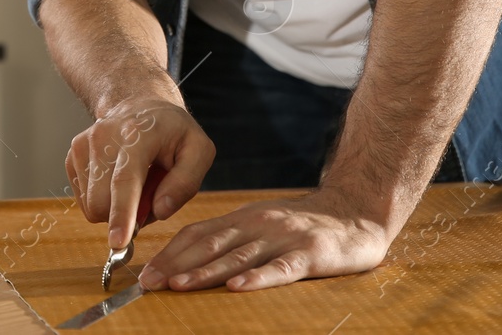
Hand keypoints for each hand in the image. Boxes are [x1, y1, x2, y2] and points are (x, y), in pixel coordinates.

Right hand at [65, 98, 213, 249]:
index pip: (125, 180)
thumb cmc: (172, 132)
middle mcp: (103, 136)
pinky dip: (103, 199)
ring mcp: (83, 145)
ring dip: (115, 207)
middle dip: (125, 215)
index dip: (121, 214)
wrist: (139, 105)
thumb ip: (186, 183)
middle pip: (102, 201)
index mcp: (137, 134)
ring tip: (135, 183)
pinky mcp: (73, 156)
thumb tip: (161, 210)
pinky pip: (84, 200)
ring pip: (91, 205)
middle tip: (148, 195)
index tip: (118, 242)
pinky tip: (117, 179)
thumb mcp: (199, 150)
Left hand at [139, 193, 392, 291]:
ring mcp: (283, 237)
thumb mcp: (262, 226)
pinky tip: (238, 287)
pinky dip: (258, 277)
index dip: (169, 252)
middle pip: (210, 244)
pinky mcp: (310, 253)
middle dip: (176, 264)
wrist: (356, 213)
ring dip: (206, 271)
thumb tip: (188, 262)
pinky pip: (281, 267)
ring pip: (238, 255)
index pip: (198, 233)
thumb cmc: (303, 227)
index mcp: (243, 219)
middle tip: (148, 282)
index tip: (145, 272)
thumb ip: (232, 240)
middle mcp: (258, 224)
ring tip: (179, 285)